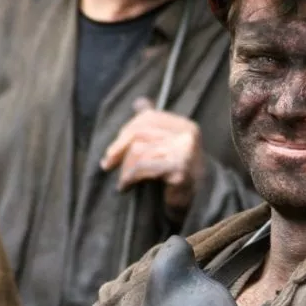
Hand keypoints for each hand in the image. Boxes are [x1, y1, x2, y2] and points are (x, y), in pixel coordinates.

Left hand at [100, 98, 206, 220]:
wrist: (197, 204)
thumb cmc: (177, 176)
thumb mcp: (165, 146)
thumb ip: (153, 125)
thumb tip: (139, 102)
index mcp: (184, 125)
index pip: (148, 117)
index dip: (125, 133)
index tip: (111, 153)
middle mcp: (187, 134)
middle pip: (141, 132)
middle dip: (120, 150)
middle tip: (109, 165)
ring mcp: (185, 151)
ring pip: (139, 149)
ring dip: (125, 168)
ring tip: (123, 181)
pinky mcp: (179, 169)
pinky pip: (143, 166)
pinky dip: (130, 177)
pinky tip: (126, 186)